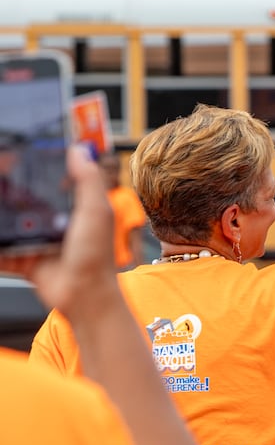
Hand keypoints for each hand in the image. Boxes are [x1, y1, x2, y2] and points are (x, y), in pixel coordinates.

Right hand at [0, 146, 118, 317]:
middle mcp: (53, 221)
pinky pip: (1, 246)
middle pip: (24, 199)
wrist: (83, 296)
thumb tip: (78, 149)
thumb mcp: (95, 212)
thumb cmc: (96, 256)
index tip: (16, 153)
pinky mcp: (21, 257)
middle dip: (8, 189)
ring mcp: (36, 239)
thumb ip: (88, 181)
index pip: (52, 180)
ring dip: (2, 212)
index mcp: (73, 207)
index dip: (37, 167)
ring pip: (9, 220)